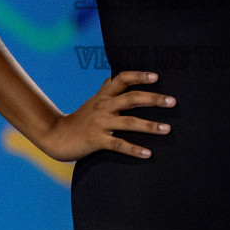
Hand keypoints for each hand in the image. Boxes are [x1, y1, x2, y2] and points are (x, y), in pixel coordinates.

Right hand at [37, 70, 174, 161]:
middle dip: (153, 99)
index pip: (122, 79)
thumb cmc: (80, 119)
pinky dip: (134, 149)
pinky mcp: (97, 140)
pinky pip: (118, 145)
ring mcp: (100, 124)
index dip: (139, 76)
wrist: (57, 137)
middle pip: (131, 98)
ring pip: (129, 122)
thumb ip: (106, 89)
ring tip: (168, 129)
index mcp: (104, 96)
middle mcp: (103, 107)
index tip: (157, 76)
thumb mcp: (94, 101)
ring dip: (150, 125)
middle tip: (172, 101)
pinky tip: (148, 153)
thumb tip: (116, 75)